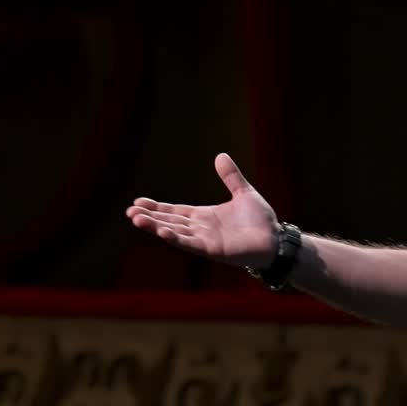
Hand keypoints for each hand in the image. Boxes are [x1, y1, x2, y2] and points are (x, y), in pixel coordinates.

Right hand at [126, 153, 279, 268]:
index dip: (157, 207)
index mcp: (204, 216)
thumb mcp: (244, 193)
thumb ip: (231, 177)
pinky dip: (177, 238)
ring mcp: (206, 240)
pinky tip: (163, 232)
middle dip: (150, 217)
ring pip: (175, 233)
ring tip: (136, 219)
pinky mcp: (214, 250)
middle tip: (130, 212)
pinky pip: (191, 244)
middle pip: (170, 222)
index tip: (138, 201)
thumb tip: (220, 155)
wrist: (276, 239)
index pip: (175, 211)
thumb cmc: (261, 220)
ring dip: (156, 227)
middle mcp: (201, 229)